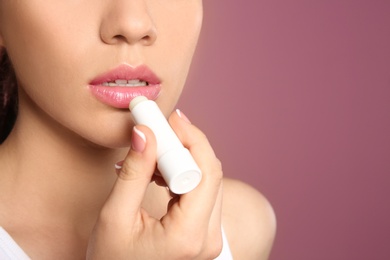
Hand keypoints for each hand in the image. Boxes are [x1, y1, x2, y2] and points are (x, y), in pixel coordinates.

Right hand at [87, 110, 223, 258]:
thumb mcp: (114, 218)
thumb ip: (134, 173)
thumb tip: (145, 133)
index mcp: (189, 235)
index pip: (205, 172)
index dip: (189, 139)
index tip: (166, 119)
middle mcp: (209, 237)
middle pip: (210, 173)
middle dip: (186, 144)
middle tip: (159, 127)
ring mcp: (209, 237)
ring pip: (207, 181)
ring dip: (183, 159)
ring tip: (153, 151)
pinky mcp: (203, 234)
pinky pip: (200, 193)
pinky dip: (181, 175)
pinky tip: (158, 170)